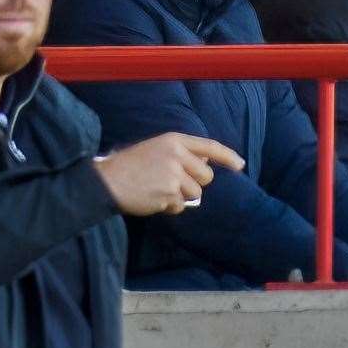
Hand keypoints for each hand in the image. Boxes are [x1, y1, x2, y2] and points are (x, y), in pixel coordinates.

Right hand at [93, 132, 244, 215]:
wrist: (107, 181)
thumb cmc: (128, 166)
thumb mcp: (155, 149)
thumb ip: (180, 154)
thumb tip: (203, 166)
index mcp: (174, 140)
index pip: (209, 147)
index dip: (227, 156)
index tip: (240, 165)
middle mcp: (177, 154)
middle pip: (206, 176)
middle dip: (193, 184)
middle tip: (171, 183)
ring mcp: (174, 174)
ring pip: (195, 194)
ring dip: (180, 197)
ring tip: (158, 190)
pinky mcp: (169, 192)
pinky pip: (180, 206)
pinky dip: (169, 207)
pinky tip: (153, 199)